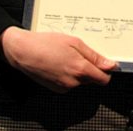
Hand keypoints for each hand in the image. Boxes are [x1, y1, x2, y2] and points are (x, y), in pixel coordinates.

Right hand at [0, 27, 116, 92]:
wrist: (22, 51)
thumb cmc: (46, 43)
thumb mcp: (75, 43)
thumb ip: (94, 56)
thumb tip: (110, 65)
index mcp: (80, 69)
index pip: (103, 79)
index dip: (107, 70)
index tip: (106, 63)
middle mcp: (72, 82)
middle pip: (92, 79)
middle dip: (91, 68)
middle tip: (80, 53)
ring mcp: (63, 87)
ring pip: (80, 81)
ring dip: (79, 71)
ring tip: (67, 56)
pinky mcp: (55, 89)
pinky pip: (69, 83)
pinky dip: (69, 75)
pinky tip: (60, 63)